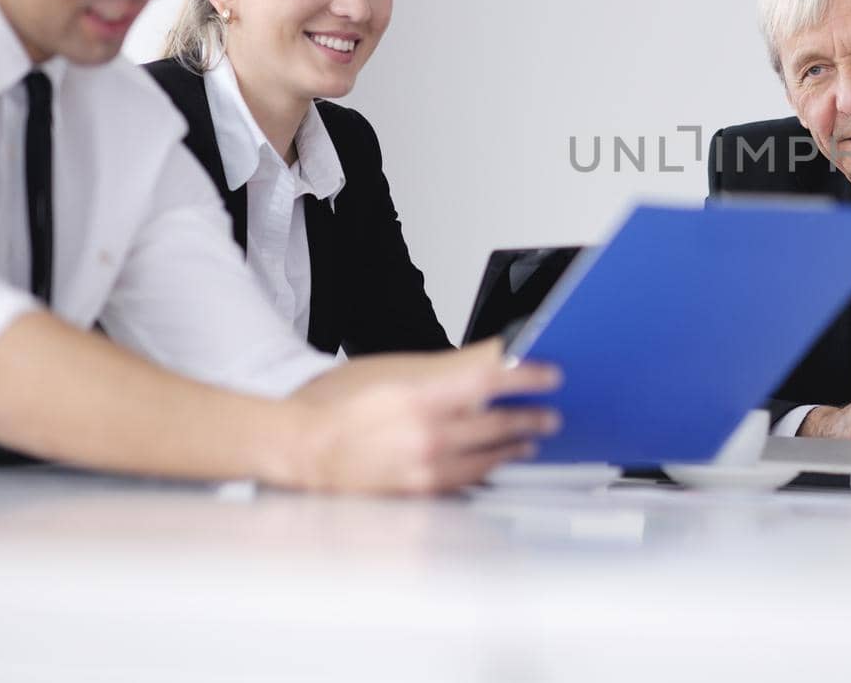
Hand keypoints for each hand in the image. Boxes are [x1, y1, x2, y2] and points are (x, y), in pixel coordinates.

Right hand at [294, 347, 561, 494]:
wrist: (300, 447)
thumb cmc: (337, 404)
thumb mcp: (393, 368)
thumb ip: (446, 368)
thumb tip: (490, 360)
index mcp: (422, 394)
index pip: (492, 380)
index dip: (528, 375)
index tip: (550, 372)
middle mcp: (428, 432)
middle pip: (498, 421)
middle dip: (530, 414)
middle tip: (551, 409)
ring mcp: (426, 465)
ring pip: (489, 454)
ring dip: (516, 443)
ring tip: (532, 435)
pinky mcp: (421, 490)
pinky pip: (468, 478)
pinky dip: (488, 466)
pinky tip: (498, 461)